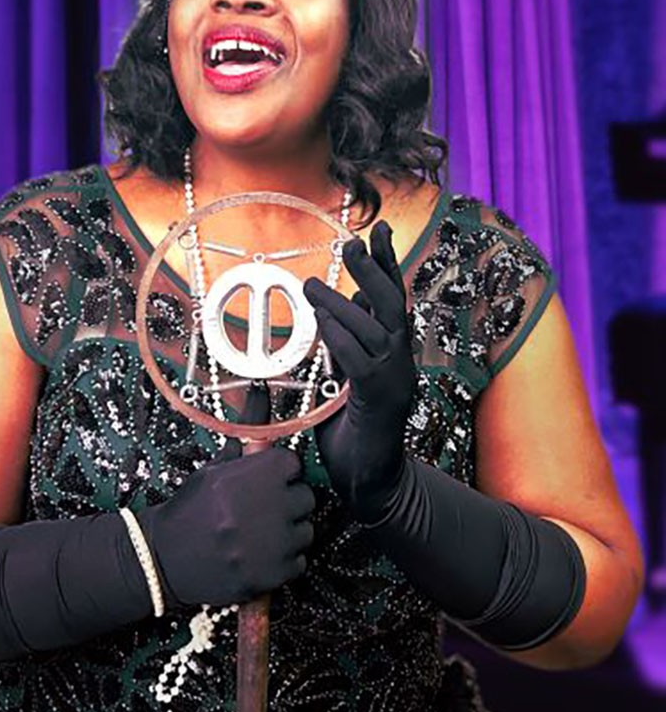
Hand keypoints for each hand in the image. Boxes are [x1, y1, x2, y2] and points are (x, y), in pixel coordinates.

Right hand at [138, 387, 315, 608]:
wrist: (165, 557)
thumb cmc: (193, 508)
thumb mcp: (217, 466)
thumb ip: (247, 432)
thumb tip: (262, 389)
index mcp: (256, 474)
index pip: (293, 464)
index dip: (278, 472)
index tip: (264, 480)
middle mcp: (268, 507)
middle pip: (305, 497)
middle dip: (287, 501)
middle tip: (261, 508)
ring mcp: (272, 544)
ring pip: (306, 530)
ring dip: (288, 531)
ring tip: (258, 532)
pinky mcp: (273, 575)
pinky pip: (299, 560)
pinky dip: (283, 560)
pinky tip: (259, 554)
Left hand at [303, 221, 416, 524]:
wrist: (371, 483)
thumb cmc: (352, 430)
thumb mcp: (346, 375)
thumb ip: (345, 344)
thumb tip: (337, 306)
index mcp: (394, 351)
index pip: (393, 298)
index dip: (387, 262)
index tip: (379, 229)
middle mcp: (401, 360)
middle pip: (393, 304)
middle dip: (374, 269)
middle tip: (351, 243)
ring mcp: (396, 380)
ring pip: (375, 329)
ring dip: (341, 304)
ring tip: (310, 287)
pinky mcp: (381, 400)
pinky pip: (362, 360)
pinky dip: (340, 339)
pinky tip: (321, 324)